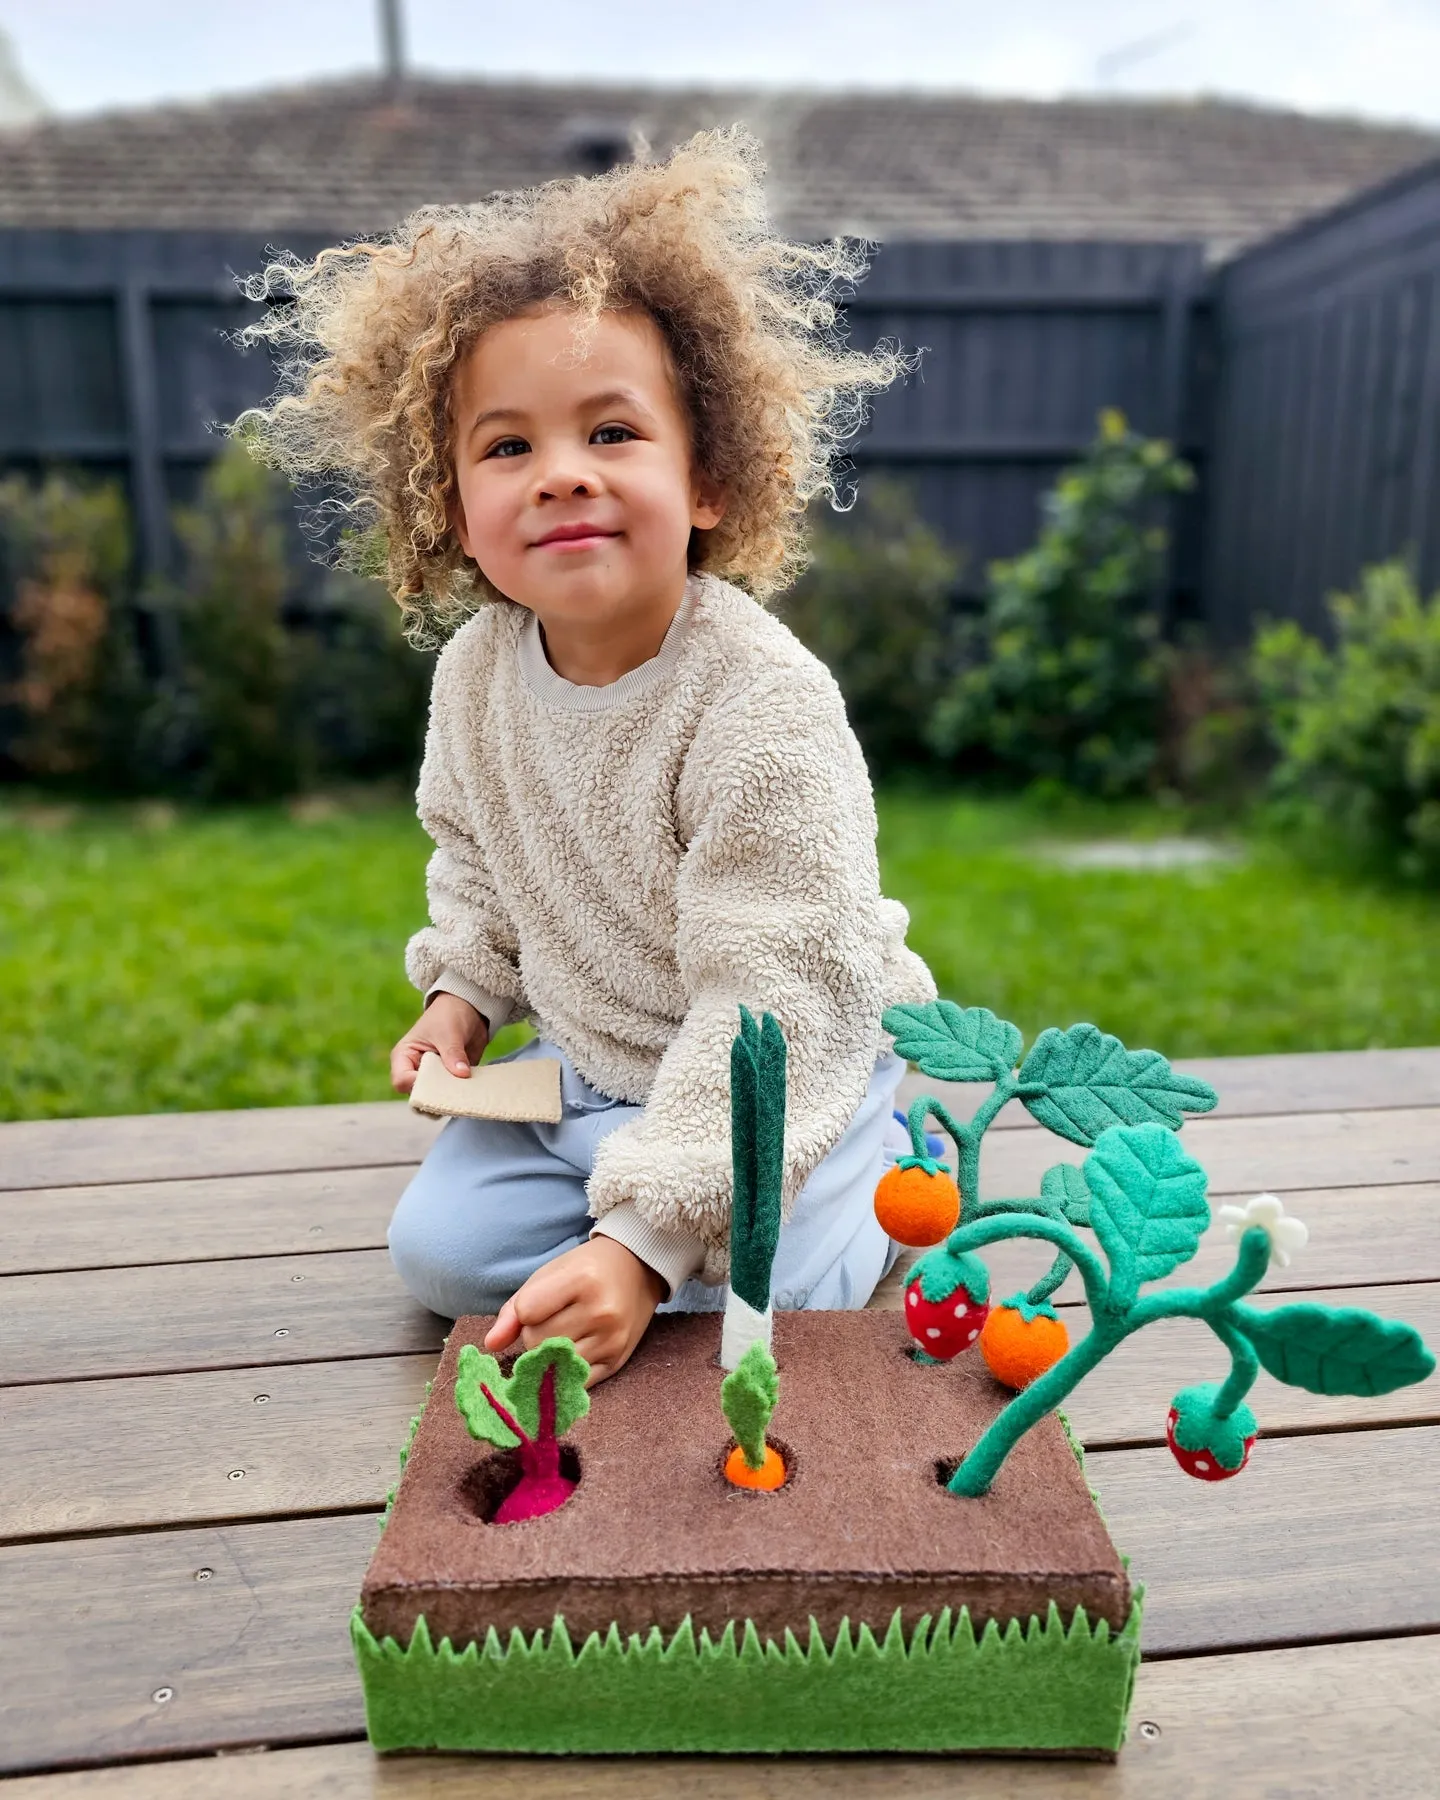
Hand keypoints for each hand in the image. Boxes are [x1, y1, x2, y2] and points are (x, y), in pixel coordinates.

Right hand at [390, 993, 488, 1093]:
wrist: (469, 1009)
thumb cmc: (448, 1015)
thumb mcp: (449, 1032)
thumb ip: (453, 1054)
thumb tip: (462, 1074)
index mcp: (404, 1057)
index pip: (401, 1081)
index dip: (417, 1085)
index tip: (438, 1080)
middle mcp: (415, 1071)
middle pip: (417, 1097)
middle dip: (432, 1101)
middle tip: (452, 1095)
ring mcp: (434, 1078)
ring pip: (434, 1102)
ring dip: (448, 1102)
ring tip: (464, 1094)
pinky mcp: (450, 1082)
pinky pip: (452, 1097)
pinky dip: (460, 1099)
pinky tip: (472, 1095)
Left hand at [485, 1237, 665, 1384]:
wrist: (638, 1269)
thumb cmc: (586, 1269)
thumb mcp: (549, 1274)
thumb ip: (514, 1308)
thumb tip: (490, 1345)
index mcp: (581, 1280)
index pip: (527, 1312)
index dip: (525, 1311)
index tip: (540, 1302)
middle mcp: (600, 1311)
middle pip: (537, 1342)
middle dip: (535, 1334)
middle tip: (554, 1318)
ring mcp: (611, 1339)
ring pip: (552, 1365)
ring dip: (548, 1355)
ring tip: (565, 1332)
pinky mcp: (617, 1361)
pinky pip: (574, 1381)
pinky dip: (565, 1371)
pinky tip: (573, 1351)